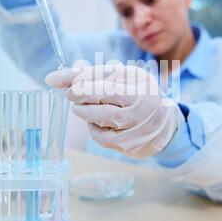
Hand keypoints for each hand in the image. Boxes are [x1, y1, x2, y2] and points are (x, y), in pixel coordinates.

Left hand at [45, 65, 183, 158]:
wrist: (166, 126)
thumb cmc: (139, 96)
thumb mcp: (123, 79)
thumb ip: (92, 75)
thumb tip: (54, 78)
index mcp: (140, 81)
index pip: (104, 75)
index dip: (77, 78)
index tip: (56, 80)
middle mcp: (143, 103)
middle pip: (104, 95)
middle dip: (80, 93)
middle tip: (70, 93)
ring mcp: (139, 126)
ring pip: (101, 117)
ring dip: (84, 112)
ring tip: (81, 108)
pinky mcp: (132, 145)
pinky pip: (103, 137)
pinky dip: (93, 129)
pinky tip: (96, 123)